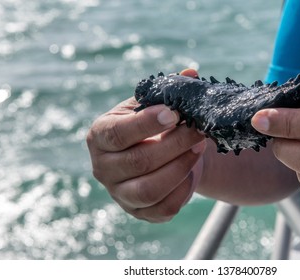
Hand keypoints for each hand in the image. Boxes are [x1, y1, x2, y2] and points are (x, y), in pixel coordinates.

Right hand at [86, 70, 205, 222]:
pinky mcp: (138, 212)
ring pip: (150, 189)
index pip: (117, 133)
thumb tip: (191, 74)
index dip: (146, 124)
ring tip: (198, 147)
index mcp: (100, 136)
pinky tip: (191, 171)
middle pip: (138, 162)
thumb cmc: (154, 125)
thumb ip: (170, 90)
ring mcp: (119, 194)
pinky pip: (163, 208)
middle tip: (199, 129)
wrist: (158, 154)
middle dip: (175, 144)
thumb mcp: (155, 104)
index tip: (174, 113)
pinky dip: (183, 190)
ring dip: (181, 167)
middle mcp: (103, 168)